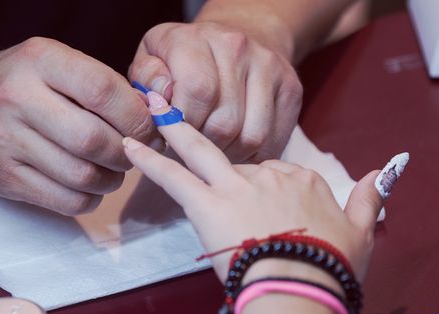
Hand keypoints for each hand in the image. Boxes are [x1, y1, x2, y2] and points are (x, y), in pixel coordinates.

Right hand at [0, 37, 154, 214]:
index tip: (152, 129)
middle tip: (135, 151)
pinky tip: (91, 183)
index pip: (103, 91)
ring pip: (84, 176)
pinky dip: (92, 197)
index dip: (138, 117)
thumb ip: (109, 88)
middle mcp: (17, 97)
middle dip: (128, 152)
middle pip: (94, 140)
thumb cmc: (35, 85)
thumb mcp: (66, 68)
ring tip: (114, 167)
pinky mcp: (3, 176)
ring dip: (113, 178)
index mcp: (41, 60)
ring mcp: (5, 139)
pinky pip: (67, 202)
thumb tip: (156, 120)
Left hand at [122, 121, 383, 282]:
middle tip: (204, 162)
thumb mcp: (362, 231)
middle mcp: (269, 175)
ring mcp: (237, 186)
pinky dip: (151, 159)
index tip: (265, 211)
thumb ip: (371, 198)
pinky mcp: (209, 204)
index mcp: (304, 181)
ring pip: (201, 152)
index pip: (277, 174)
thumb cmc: (332, 266)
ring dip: (175, 132)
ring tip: (154, 112)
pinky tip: (131, 144)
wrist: (303, 288)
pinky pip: (174, 176)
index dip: (267, 191)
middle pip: (239, 162)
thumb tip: (385, 172)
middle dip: (223, 165)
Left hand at [128, 21, 302, 161]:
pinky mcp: (291, 90)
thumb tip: (158, 105)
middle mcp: (238, 47)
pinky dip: (254, 156)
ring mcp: (270, 68)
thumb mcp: (153, 58)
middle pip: (224, 122)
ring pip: (252, 136)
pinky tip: (237, 149)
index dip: (182, 127)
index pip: (197, 91)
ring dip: (231, 155)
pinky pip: (273, 141)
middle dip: (205, 147)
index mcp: (196, 39)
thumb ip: (147, 82)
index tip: (172, 138)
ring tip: (216, 151)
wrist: (243, 33)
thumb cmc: (187, 58)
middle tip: (193, 151)